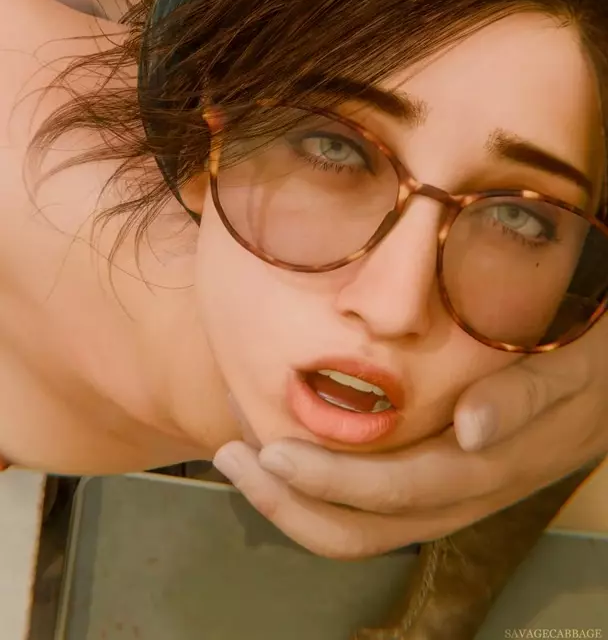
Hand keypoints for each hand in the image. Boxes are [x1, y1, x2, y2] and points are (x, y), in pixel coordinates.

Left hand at [213, 314, 607, 558]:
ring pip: (367, 529)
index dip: (332, 483)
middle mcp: (465, 494)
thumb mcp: (572, 366)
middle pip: (368, 530)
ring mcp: (454, 493)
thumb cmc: (591, 358)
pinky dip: (324, 488)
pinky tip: (292, 449)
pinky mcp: (446, 479)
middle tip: (230, 454)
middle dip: (291, 504)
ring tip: (242, 454)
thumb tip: (470, 428)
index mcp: (491, 468)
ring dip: (298, 504)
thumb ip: (526, 395)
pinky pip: (378, 506)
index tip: (271, 450)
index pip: (398, 494)